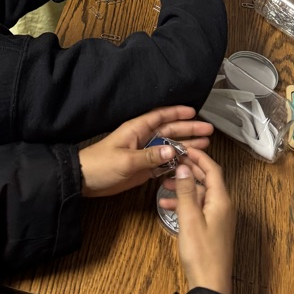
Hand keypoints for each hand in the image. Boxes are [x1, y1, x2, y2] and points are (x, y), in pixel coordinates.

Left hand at [79, 107, 213, 197]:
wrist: (85, 181)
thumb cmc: (101, 165)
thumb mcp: (126, 160)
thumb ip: (150, 156)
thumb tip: (173, 149)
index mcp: (137, 129)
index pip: (160, 116)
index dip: (177, 113)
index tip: (194, 112)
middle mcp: (143, 138)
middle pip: (170, 130)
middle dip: (189, 129)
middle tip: (208, 130)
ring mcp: (144, 153)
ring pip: (170, 146)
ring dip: (186, 145)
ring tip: (206, 144)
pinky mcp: (144, 168)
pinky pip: (164, 162)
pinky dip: (177, 161)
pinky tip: (190, 162)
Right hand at [158, 148, 234, 293]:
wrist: (210, 286)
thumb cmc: (201, 253)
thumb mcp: (190, 219)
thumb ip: (187, 191)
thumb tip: (184, 167)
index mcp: (221, 200)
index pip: (212, 169)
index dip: (198, 157)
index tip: (182, 148)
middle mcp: (223, 206)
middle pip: (207, 180)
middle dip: (189, 170)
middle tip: (171, 162)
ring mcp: (218, 218)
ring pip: (201, 194)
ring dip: (184, 187)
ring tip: (163, 183)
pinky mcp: (212, 229)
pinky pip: (198, 208)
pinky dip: (185, 203)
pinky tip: (167, 205)